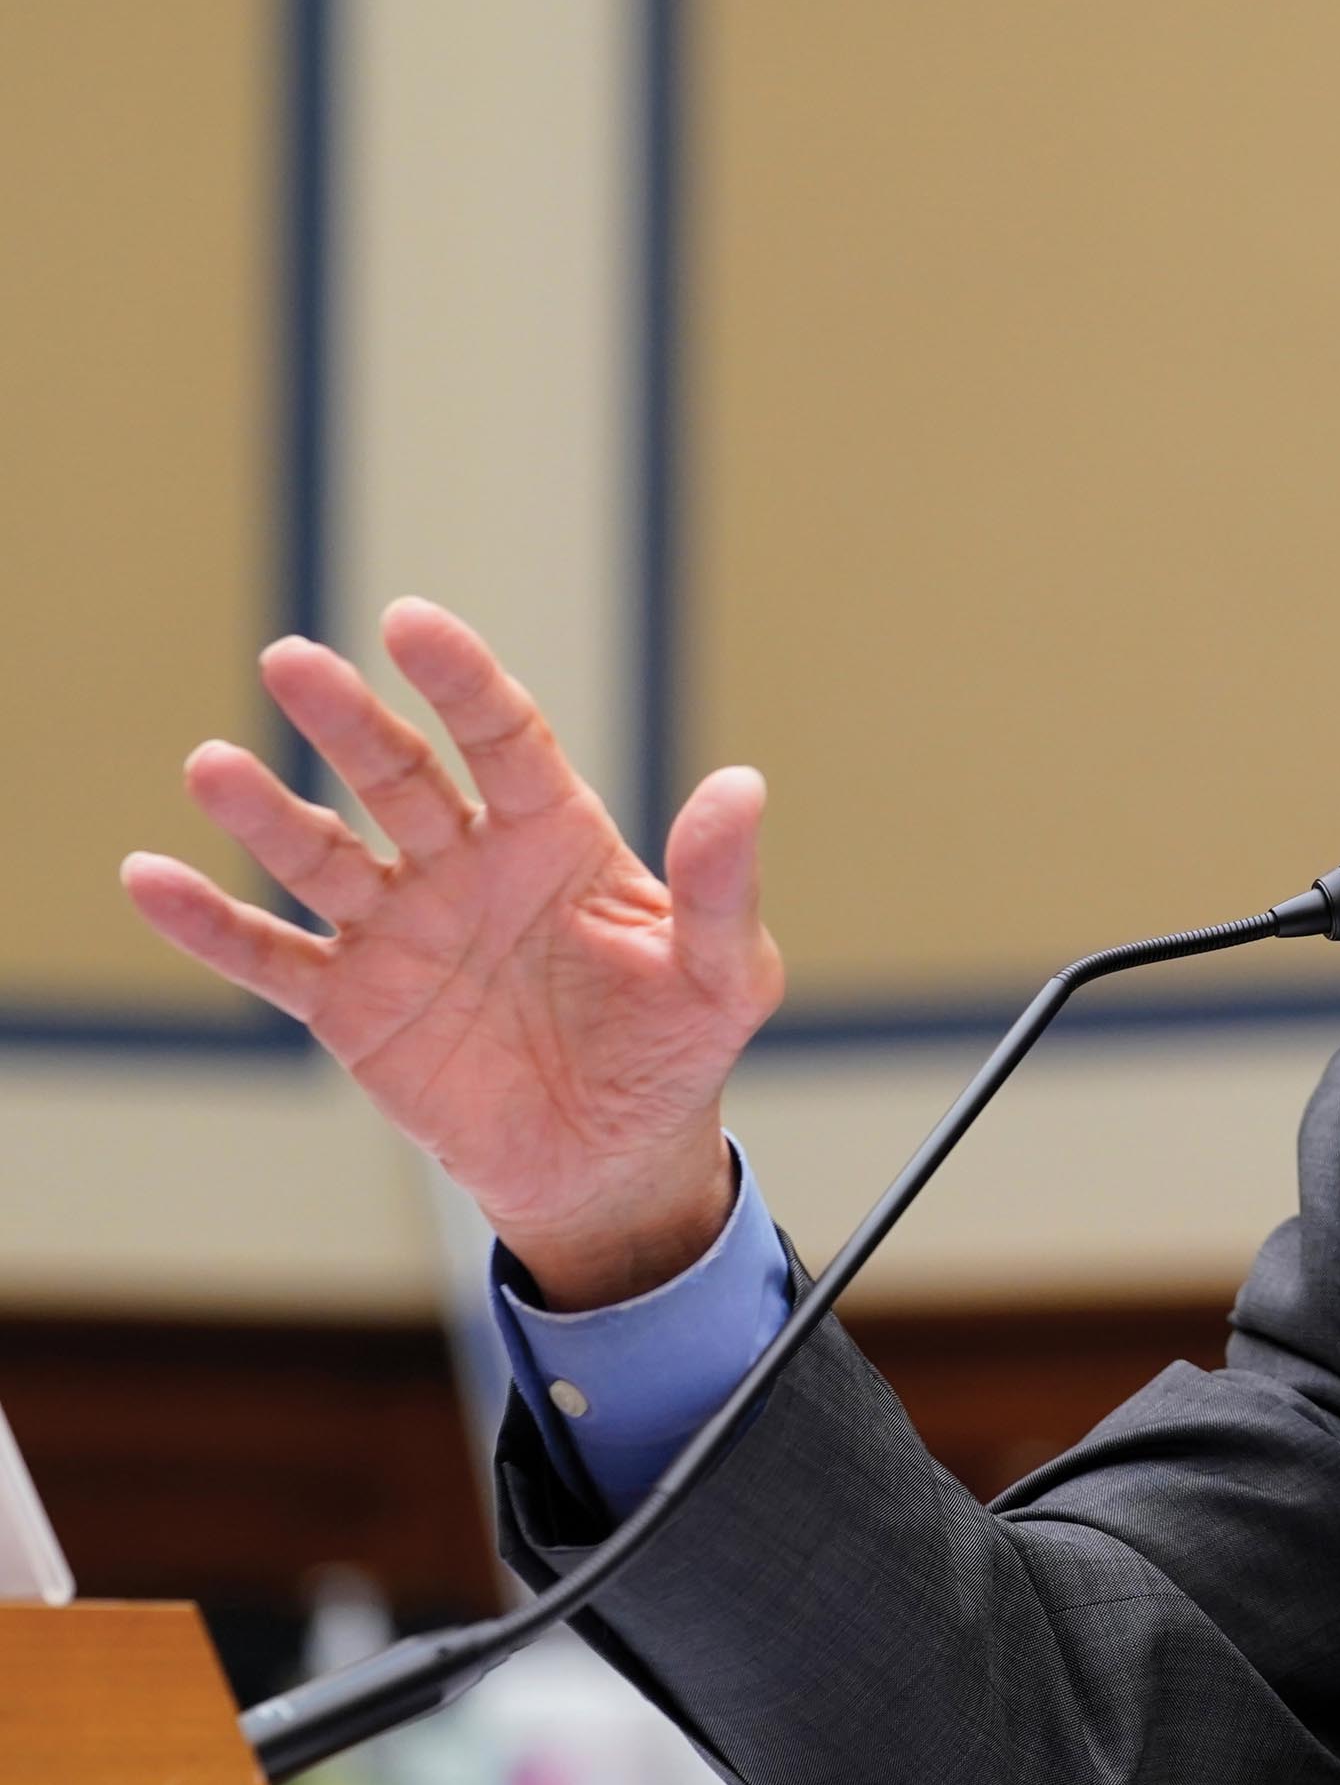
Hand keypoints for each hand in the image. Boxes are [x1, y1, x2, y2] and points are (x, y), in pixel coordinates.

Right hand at [120, 599, 784, 1307]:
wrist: (610, 1161)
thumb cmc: (673, 1050)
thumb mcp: (720, 974)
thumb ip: (720, 885)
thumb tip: (743, 786)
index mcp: (555, 838)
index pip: (504, 739)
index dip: (462, 680)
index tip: (411, 623)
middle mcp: (466, 865)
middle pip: (399, 776)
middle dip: (349, 722)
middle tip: (293, 661)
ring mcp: (402, 929)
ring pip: (323, 854)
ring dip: (267, 812)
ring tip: (214, 766)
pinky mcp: (353, 1005)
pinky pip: (273, 956)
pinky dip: (212, 923)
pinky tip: (152, 878)